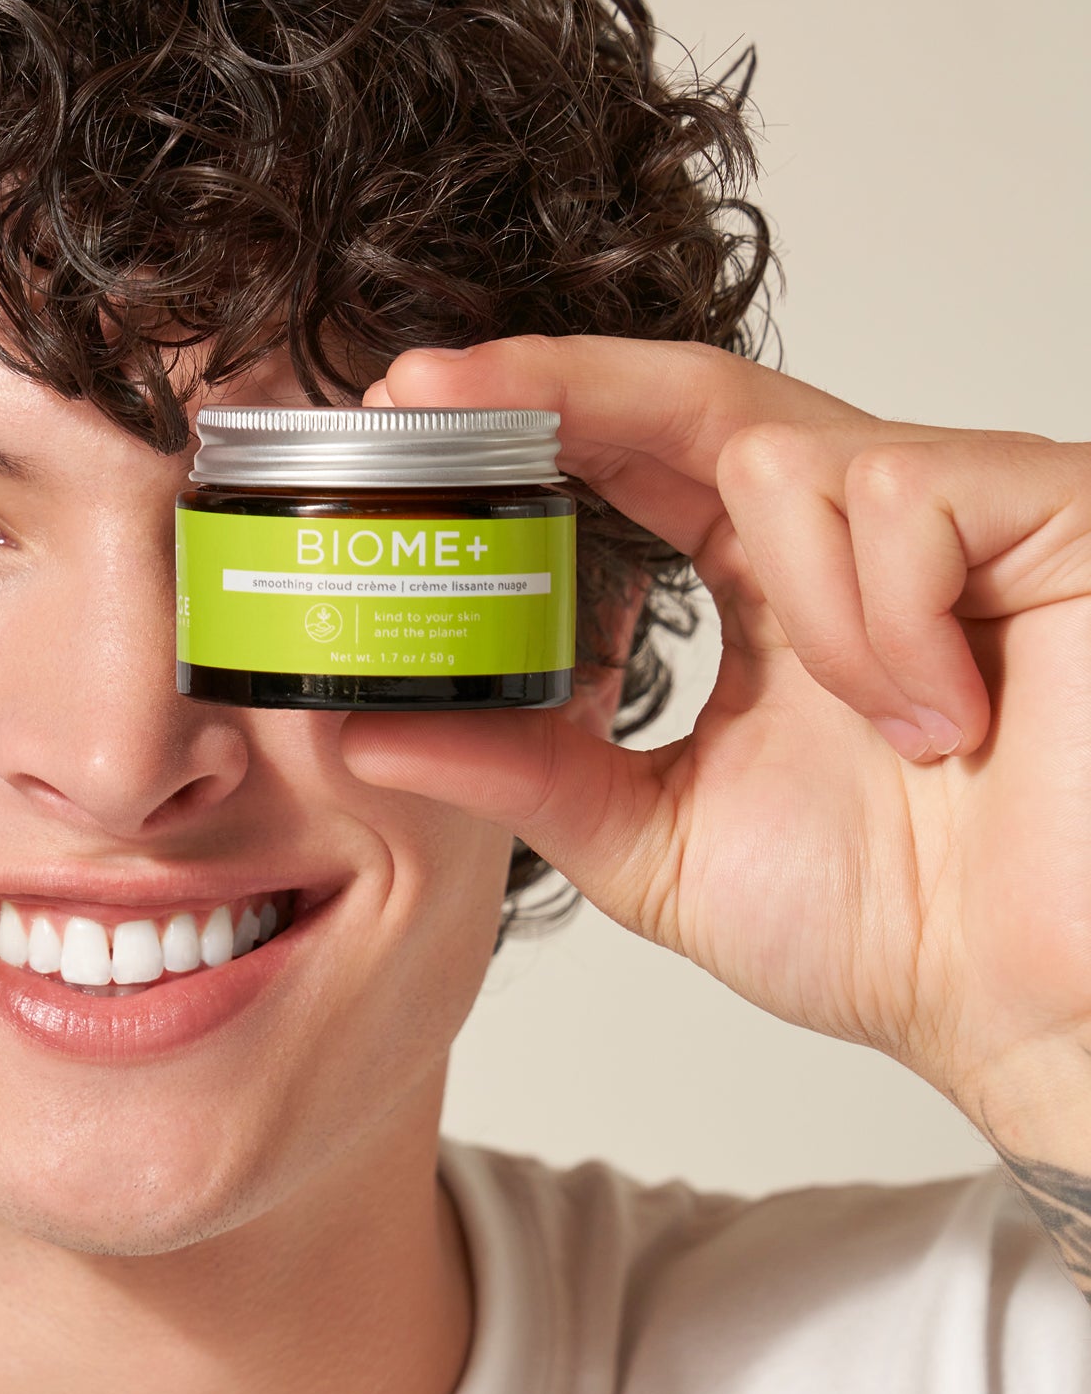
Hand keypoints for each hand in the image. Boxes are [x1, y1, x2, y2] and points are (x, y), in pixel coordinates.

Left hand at [343, 336, 1090, 1135]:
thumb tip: (371, 731)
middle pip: (692, 395)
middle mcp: (852, 534)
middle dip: (558, 381)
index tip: (412, 408)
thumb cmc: (904, 928)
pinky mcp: (1049, 514)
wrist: (1056, 1012)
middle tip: (432, 387)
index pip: (638, 458)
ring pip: (790, 455)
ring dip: (797, 600)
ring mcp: (956, 516)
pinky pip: (905, 498)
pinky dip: (889, 617)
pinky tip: (942, 715)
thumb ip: (529, 774)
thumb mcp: (660, 842)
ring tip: (870, 726)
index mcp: (770, 593)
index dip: (532, 415)